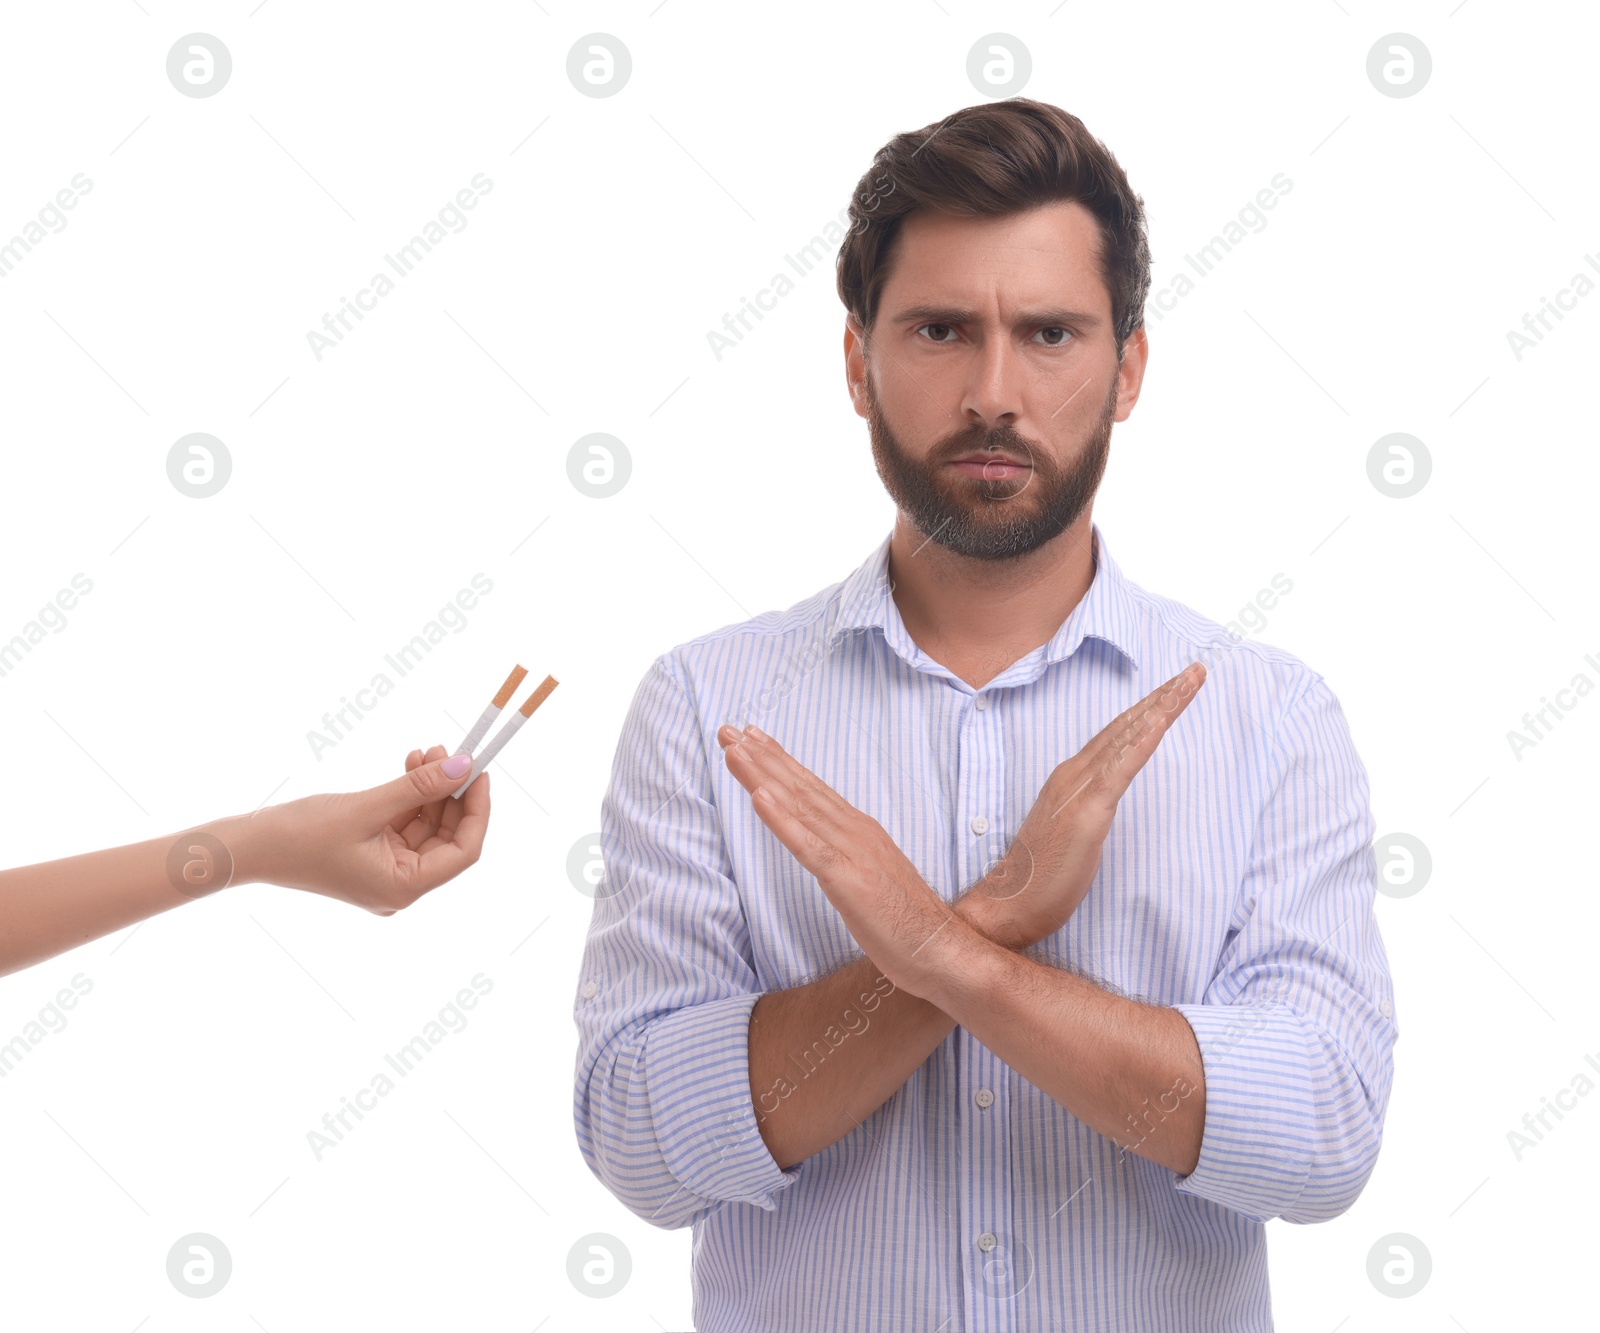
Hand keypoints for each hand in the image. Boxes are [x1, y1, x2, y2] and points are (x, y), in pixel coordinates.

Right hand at [247, 744, 489, 914]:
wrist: (249, 846)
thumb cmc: (301, 835)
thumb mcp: (367, 807)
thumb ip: (418, 787)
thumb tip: (462, 765)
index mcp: (404, 888)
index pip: (463, 851)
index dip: (477, 810)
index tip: (480, 772)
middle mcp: (399, 885)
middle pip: (447, 836)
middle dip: (452, 792)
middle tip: (453, 752)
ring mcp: (386, 870)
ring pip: (426, 825)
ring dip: (431, 788)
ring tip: (430, 750)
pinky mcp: (371, 854)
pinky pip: (404, 822)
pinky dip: (410, 795)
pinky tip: (412, 763)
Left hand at [716, 723, 969, 996]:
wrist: (941, 950)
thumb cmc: (907, 923)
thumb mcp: (872, 879)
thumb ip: (849, 858)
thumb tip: (826, 851)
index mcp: (860, 831)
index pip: (812, 788)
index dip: (779, 761)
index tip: (750, 738)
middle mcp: (855, 831)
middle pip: (800, 787)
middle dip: (761, 757)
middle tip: (726, 729)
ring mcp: (852, 852)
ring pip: (799, 806)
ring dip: (762, 775)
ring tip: (734, 750)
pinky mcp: (848, 879)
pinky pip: (808, 845)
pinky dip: (781, 819)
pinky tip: (758, 797)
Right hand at [963, 662, 1205, 949]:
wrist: (1007, 905)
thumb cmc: (1040, 877)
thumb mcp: (1074, 834)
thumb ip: (1091, 809)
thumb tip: (1109, 802)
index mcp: (1071, 777)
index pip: (1117, 734)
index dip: (1148, 709)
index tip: (1177, 688)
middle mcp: (1072, 773)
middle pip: (1126, 725)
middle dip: (1163, 696)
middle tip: (1196, 670)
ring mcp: (1077, 790)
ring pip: (1127, 737)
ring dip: (1161, 706)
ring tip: (1190, 681)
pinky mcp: (1086, 812)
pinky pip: (1119, 769)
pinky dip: (1142, 741)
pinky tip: (1161, 721)